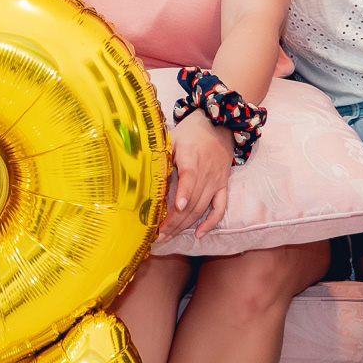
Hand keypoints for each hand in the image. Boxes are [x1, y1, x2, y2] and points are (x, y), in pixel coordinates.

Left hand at [160, 113, 232, 240]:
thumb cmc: (190, 133)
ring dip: (185, 225)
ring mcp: (216, 181)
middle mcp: (206, 172)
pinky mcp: (222, 186)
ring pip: (202, 208)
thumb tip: (140, 172)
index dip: (184, 192)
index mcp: (191, 157)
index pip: (190, 176)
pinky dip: (211, 222)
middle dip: (175, 221)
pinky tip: (198, 234)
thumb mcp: (172, 139)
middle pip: (192, 201)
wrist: (219, 126)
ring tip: (168, 237)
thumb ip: (160, 156)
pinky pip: (220, 208)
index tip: (177, 206)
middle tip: (159, 235)